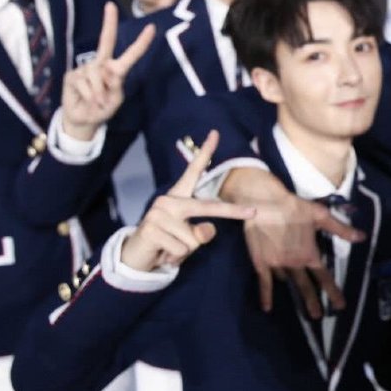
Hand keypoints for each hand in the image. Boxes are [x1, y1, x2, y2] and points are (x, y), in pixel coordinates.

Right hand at [60, 4, 154, 140]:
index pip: (130, 55)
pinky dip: (89, 96)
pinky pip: (84, 83)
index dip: (141, 43)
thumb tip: (104, 77)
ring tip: (98, 103)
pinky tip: (88, 101)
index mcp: (116, 70)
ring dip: (99, 93)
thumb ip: (114, 88)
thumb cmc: (103, 108)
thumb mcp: (115, 100)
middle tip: (110, 5)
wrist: (83, 120)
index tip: (151, 28)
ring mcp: (85, 69)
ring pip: (95, 75)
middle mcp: (101, 65)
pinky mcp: (72, 76)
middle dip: (108, 23)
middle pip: (105, 41)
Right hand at [119, 131, 256, 271]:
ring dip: (185, 250)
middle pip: (208, 207)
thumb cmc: (168, 243)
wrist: (136, 256)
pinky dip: (175, 258)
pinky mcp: (151, 229)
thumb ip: (201, 234)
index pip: (193, 171)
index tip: (216, 133)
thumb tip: (207, 230)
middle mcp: (168, 200)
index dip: (205, 152)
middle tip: (254, 212)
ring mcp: (158, 213)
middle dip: (233, 212)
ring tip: (169, 248)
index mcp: (179, 197)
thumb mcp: (189, 238)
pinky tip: (162, 252)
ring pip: (194, 239)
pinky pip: (181, 249)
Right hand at [219, 167, 364, 314]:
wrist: (264, 204)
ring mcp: (277, 265)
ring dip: (292, 288)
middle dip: (312, 302)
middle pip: (305, 287)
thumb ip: (341, 229)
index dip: (332, 292)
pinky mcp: (262, 263)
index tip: (340, 306)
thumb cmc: (294, 207)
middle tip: (317, 316)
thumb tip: (362, 237)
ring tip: (296, 300)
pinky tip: (267, 308)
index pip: (324, 277)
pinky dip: (265, 295)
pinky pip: (265, 283)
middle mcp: (295, 263)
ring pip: (287, 281)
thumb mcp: (321, 215)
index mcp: (309, 254)